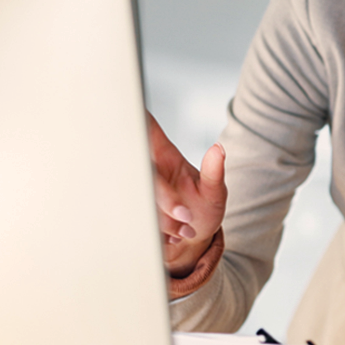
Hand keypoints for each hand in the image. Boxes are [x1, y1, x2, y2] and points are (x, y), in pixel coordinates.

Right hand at [147, 112, 226, 277]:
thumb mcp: (216, 192)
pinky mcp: (131, 211)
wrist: (193, 237)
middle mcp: (147, 170)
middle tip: (186, 216)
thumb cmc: (204, 208)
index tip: (126, 106)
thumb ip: (215, 172)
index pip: (146, 130)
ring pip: (139, 201)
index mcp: (165, 156)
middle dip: (166, 200)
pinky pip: (135, 220)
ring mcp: (137, 190)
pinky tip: (173, 238)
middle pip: (144, 175)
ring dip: (165, 222)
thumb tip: (218, 149)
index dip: (134, 116)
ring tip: (186, 230)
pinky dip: (158, 235)